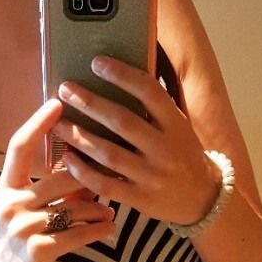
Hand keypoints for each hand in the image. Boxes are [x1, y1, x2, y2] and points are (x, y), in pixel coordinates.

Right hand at [0, 98, 116, 261]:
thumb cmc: (18, 247)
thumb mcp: (23, 214)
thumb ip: (45, 191)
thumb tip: (82, 165)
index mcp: (5, 189)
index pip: (19, 147)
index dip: (37, 123)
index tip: (56, 102)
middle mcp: (11, 204)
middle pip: (61, 176)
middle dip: (90, 178)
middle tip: (113, 175)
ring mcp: (23, 227)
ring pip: (75, 206)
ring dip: (98, 208)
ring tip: (110, 211)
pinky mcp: (39, 250)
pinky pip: (79, 233)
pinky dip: (98, 230)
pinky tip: (109, 228)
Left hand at [52, 56, 218, 224]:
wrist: (204, 199)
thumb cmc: (183, 155)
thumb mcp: (178, 127)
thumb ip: (154, 109)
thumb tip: (117, 76)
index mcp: (176, 125)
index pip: (149, 92)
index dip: (122, 75)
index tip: (96, 62)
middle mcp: (165, 149)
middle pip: (122, 121)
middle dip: (90, 103)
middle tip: (65, 90)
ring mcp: (152, 176)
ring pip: (108, 154)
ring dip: (79, 136)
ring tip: (57, 123)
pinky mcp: (140, 199)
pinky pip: (105, 185)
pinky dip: (83, 171)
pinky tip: (67, 157)